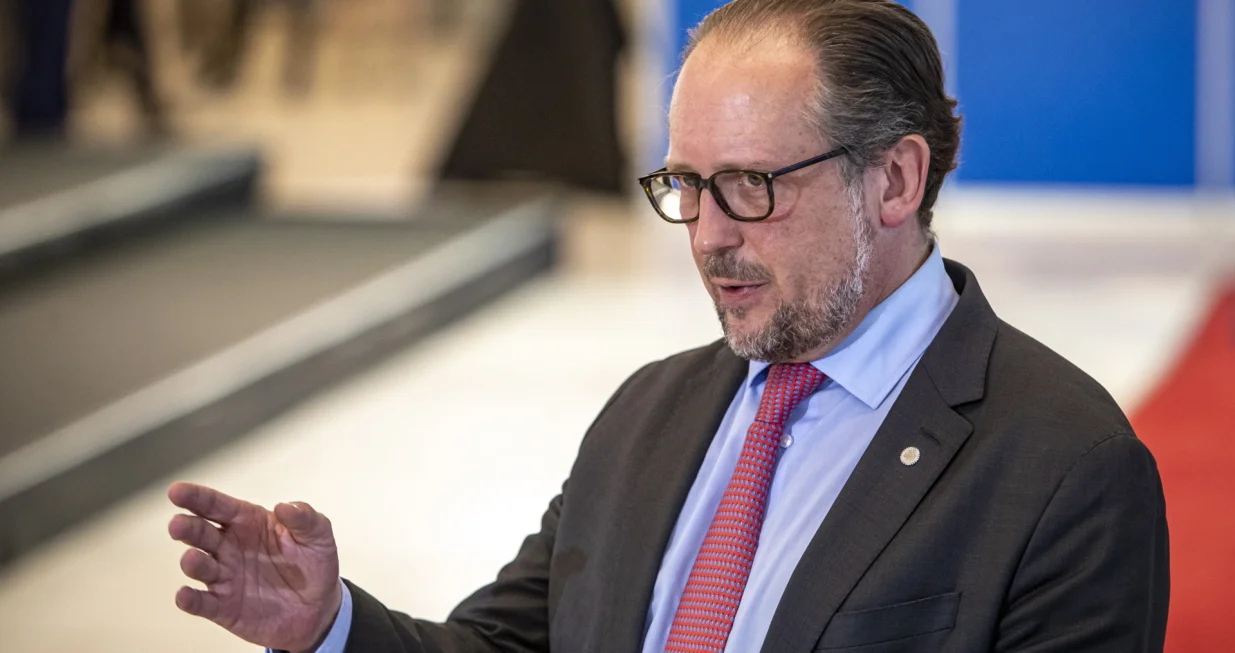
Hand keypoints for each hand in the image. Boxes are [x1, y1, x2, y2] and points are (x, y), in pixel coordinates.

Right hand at [168, 482, 342, 651]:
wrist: (318, 607)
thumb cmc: (312, 563)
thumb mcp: (318, 535)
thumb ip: (304, 518)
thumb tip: (284, 506)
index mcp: (248, 522)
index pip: (217, 506)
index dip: (196, 497)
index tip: (176, 491)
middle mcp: (230, 547)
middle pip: (202, 533)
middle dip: (188, 528)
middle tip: (178, 524)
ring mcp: (225, 577)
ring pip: (200, 566)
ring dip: (192, 562)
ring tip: (192, 558)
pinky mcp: (224, 607)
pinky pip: (203, 603)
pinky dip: (190, 600)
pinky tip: (185, 595)